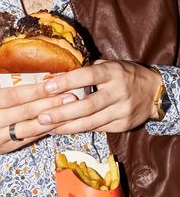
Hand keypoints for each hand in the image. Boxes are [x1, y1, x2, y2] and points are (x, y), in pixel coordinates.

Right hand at [0, 74, 76, 154]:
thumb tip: (18, 57)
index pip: (15, 95)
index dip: (37, 90)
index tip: (56, 83)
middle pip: (26, 111)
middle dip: (51, 103)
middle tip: (72, 95)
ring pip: (30, 128)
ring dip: (53, 119)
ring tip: (71, 110)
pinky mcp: (5, 148)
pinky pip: (29, 138)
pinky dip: (45, 131)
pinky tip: (59, 124)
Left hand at [37, 60, 162, 133]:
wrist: (154, 92)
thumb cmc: (125, 76)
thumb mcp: (110, 66)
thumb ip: (88, 70)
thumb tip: (58, 74)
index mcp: (113, 72)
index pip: (87, 76)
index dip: (66, 82)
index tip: (47, 86)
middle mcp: (119, 92)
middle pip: (87, 106)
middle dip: (62, 113)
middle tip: (42, 117)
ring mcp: (122, 110)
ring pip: (91, 122)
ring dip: (67, 126)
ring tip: (47, 128)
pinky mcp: (123, 125)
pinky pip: (97, 129)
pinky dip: (79, 130)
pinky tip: (63, 130)